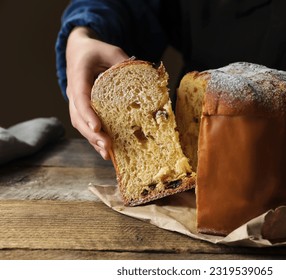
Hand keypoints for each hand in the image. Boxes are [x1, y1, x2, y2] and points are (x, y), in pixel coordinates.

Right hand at [66, 27, 128, 158]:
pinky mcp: (83, 109)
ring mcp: (77, 102)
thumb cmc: (96, 51)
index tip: (97, 126)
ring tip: (108, 154)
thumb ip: (123, 63)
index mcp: (78, 76)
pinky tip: (107, 151)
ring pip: (80, 125)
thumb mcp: (111, 51)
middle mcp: (74, 92)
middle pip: (78, 117)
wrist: (79, 51)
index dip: (87, 113)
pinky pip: (86, 126)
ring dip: (93, 140)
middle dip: (92, 134)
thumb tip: (142, 79)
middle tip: (107, 146)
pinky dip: (95, 139)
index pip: (80, 97)